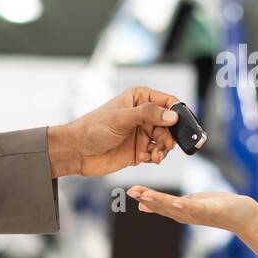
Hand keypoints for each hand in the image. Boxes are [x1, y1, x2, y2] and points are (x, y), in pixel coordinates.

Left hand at [49, 86, 179, 177]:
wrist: (77, 152)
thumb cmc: (93, 129)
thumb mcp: (121, 118)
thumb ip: (148, 114)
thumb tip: (172, 115)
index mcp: (140, 98)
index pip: (167, 101)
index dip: (177, 112)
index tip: (180, 124)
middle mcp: (144, 115)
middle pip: (170, 124)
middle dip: (171, 135)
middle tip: (167, 145)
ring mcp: (142, 133)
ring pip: (165, 140)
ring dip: (164, 148)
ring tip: (156, 155)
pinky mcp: (140, 150)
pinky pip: (157, 153)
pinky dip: (157, 157)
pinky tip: (149, 159)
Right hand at [126, 186, 257, 234]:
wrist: (243, 218)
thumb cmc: (216, 208)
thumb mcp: (188, 204)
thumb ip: (167, 204)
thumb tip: (143, 204)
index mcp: (180, 211)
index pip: (159, 204)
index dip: (144, 198)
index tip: (130, 192)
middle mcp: (186, 215)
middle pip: (163, 206)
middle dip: (147, 199)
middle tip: (132, 192)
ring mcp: (198, 214)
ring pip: (175, 207)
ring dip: (160, 202)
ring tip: (146, 196)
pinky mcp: (211, 210)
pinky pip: (196, 208)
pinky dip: (185, 206)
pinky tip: (177, 202)